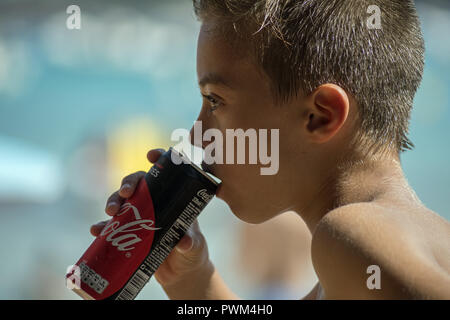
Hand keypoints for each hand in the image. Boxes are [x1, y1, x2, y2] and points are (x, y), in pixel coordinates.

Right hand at [90, 148, 211, 287]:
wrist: (181, 274)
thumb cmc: (193, 253)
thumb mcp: (194, 246)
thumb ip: (190, 243)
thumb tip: (183, 242)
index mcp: (174, 199)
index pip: (166, 172)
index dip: (158, 158)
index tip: (150, 155)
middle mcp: (155, 203)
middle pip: (138, 183)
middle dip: (128, 183)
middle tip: (125, 193)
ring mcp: (140, 217)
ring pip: (122, 201)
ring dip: (113, 202)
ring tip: (111, 213)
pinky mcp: (128, 233)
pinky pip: (112, 226)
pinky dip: (102, 227)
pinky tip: (96, 230)